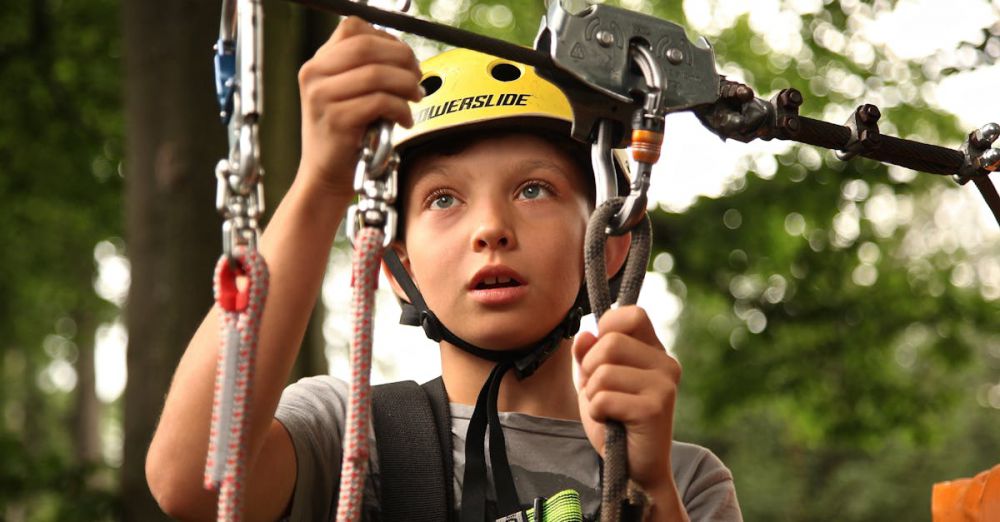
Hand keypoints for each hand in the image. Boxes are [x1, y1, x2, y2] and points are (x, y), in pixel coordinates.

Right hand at [297, 17, 422, 198]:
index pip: (354, 28)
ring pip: (377, 73)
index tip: (405, 58)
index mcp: (317, 64)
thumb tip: (406, 56)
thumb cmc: (345, 137)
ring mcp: (322, 97)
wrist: (325, 176)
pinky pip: (380, 102)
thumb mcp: (346, 95)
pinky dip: (401, 109)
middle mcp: (314, 75)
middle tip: (417, 76)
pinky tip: (404, 120)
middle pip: (368, 46)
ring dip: (406, 84)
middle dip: (402, 58)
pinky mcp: (336, 119)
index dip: (387, 38)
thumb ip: (366, 71)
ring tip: (415, 98)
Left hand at [573, 305, 681, 495]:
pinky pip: (604, 397)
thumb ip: (588, 356)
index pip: (633, 314)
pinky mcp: (655, 408)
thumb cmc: (615, 423)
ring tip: (608, 411)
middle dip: (591, 369)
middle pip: (611, 341)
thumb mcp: (595, 383)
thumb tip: (585, 333)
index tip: (600, 354)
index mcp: (654, 352)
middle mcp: (666, 363)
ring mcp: (664, 385)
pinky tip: (612, 423)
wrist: (635, 470)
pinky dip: (597, 412)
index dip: (607, 327)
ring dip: (593, 395)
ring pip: (604, 371)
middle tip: (600, 393)